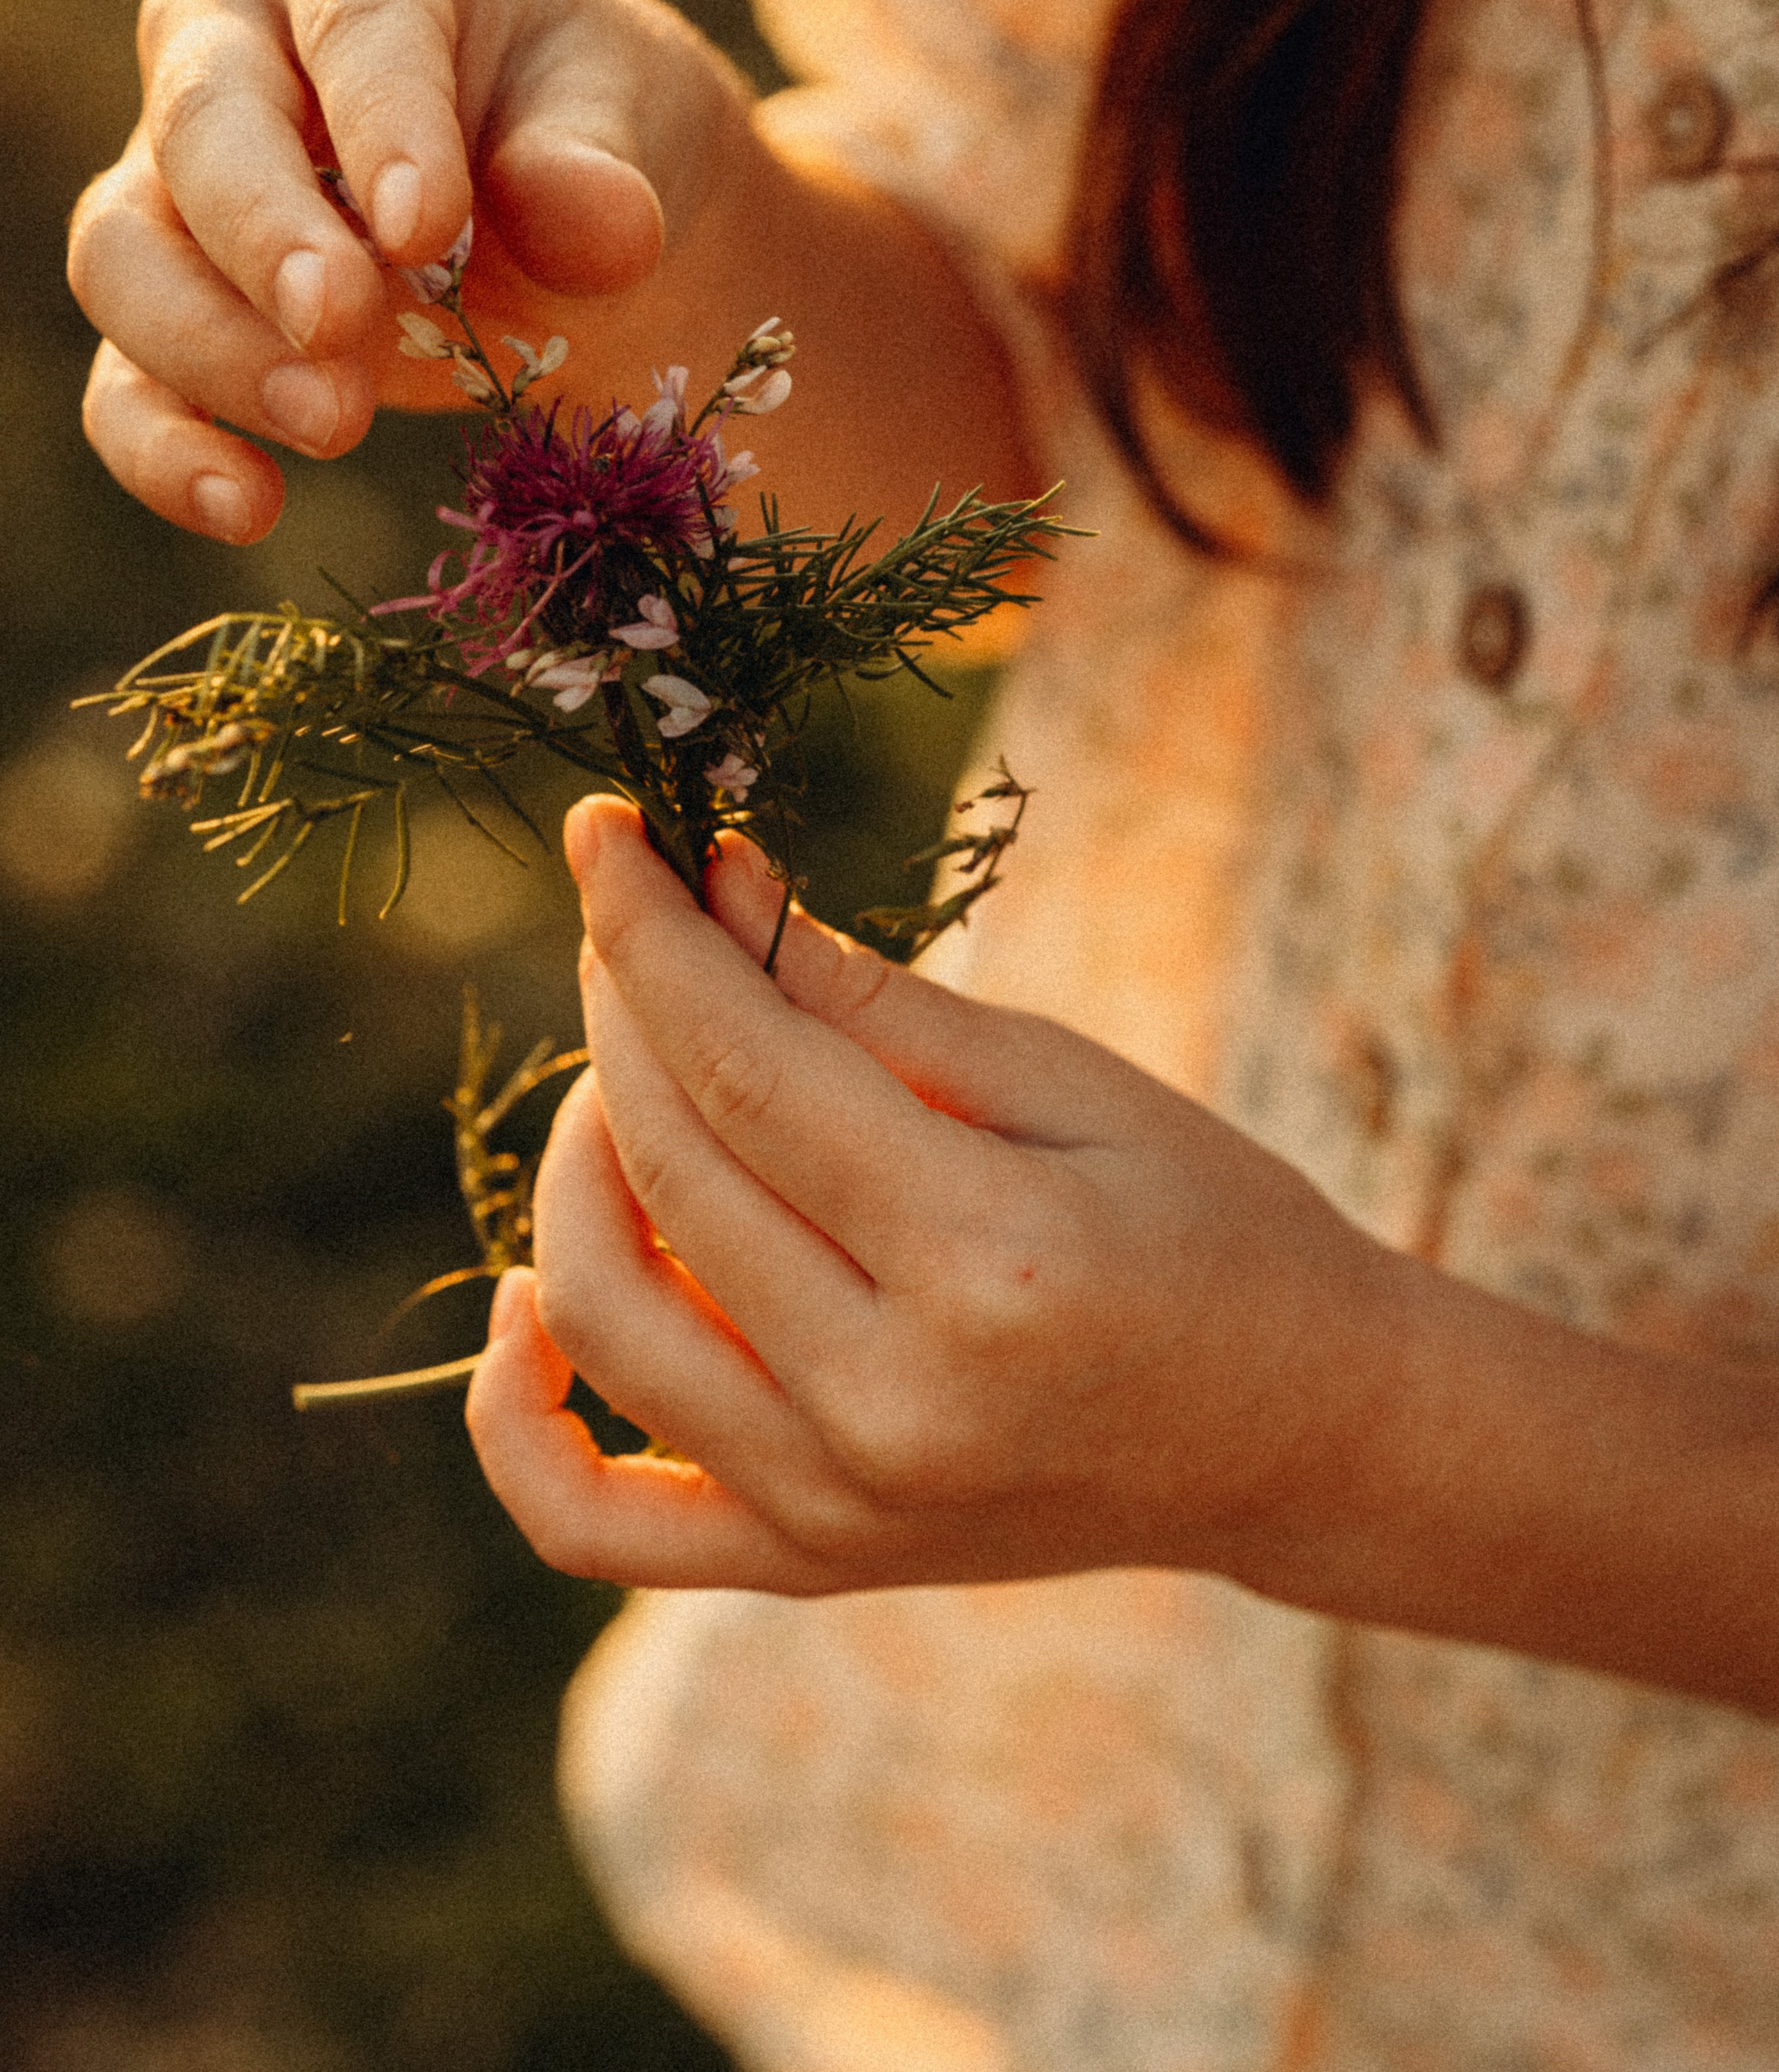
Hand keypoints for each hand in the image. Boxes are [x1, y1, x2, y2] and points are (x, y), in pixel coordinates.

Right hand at [68, 0, 750, 543]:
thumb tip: (604, 229)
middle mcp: (230, 35)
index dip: (379, 116)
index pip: (352, 13)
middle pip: (201, 123)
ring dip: (212, 349)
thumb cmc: (594, 121)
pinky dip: (166, 448)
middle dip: (264, 234)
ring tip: (331, 425)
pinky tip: (242, 506)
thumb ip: (602, 165)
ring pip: (126, 250)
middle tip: (341, 328)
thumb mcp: (634, 116)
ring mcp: (180, 174)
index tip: (425, 225)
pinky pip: (127, 377)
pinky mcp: (176, 304)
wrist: (572, 210)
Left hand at [465, 798, 1399, 1593]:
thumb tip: (713, 889)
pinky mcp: (809, 1566)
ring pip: (606, 1316)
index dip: (651, 936)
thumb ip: (878, 1003)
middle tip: (634, 923)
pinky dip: (515, 1420)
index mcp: (987, 1261)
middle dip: (622, 1010)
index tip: (599, 833)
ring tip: (629, 1082)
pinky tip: (527, 1304)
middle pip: (669, 1170)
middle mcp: (892, 1403)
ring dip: (574, 1167)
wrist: (1300, 1438)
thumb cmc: (1213, 1226)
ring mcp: (839, 1508)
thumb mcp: (1073, 1082)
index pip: (746, 1066)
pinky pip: (591, 1520)